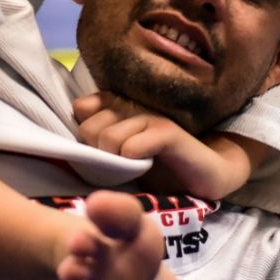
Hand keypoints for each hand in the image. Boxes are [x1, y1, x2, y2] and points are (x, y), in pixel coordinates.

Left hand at [74, 91, 257, 200]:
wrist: (206, 173)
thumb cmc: (160, 166)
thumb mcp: (122, 157)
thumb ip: (98, 143)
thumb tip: (73, 140)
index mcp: (119, 106)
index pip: (81, 108)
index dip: (83, 133)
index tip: (97, 151)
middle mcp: (133, 106)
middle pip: (89, 128)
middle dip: (97, 153)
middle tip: (116, 166)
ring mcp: (150, 117)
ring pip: (109, 138)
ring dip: (114, 161)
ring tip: (131, 168)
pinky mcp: (168, 133)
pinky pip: (133, 146)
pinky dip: (132, 160)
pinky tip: (143, 165)